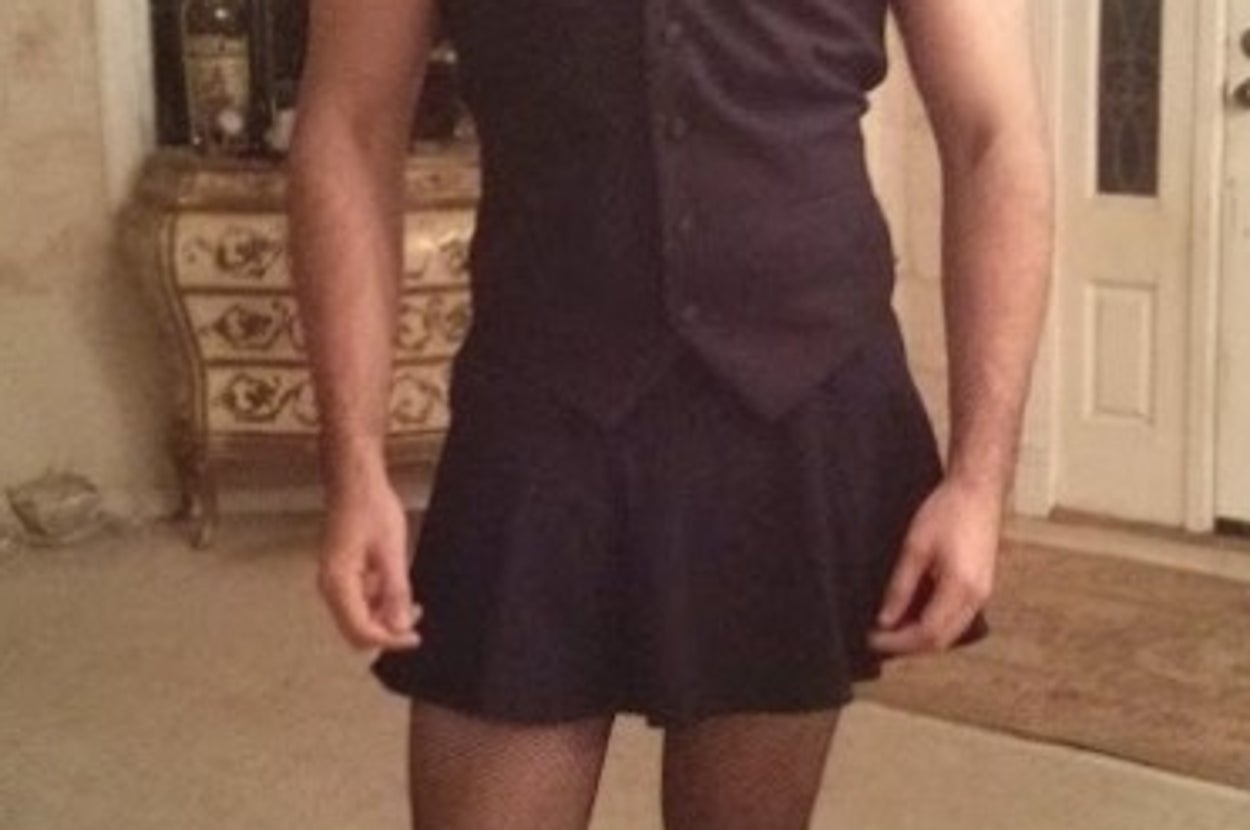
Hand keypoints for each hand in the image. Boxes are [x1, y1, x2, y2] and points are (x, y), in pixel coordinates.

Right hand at [315, 474, 421, 651]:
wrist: (355, 483)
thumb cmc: (370, 508)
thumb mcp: (392, 551)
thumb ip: (395, 591)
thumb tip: (399, 626)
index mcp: (338, 583)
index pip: (361, 631)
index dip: (389, 640)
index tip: (413, 637)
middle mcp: (331, 587)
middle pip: (357, 629)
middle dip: (386, 630)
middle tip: (414, 618)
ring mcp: (335, 582)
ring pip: (359, 617)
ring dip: (384, 615)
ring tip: (409, 600)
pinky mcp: (342, 575)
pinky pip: (360, 600)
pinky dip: (379, 601)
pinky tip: (395, 587)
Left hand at [867, 475, 1001, 654]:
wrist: (978, 490)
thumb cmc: (948, 511)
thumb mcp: (915, 548)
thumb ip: (901, 587)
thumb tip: (886, 620)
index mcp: (960, 589)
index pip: (927, 633)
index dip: (898, 642)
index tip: (873, 639)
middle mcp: (977, 598)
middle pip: (941, 640)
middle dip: (908, 645)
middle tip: (879, 638)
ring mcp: (983, 594)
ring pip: (951, 632)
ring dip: (922, 636)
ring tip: (891, 629)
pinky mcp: (982, 586)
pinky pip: (958, 618)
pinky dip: (934, 623)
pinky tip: (912, 614)